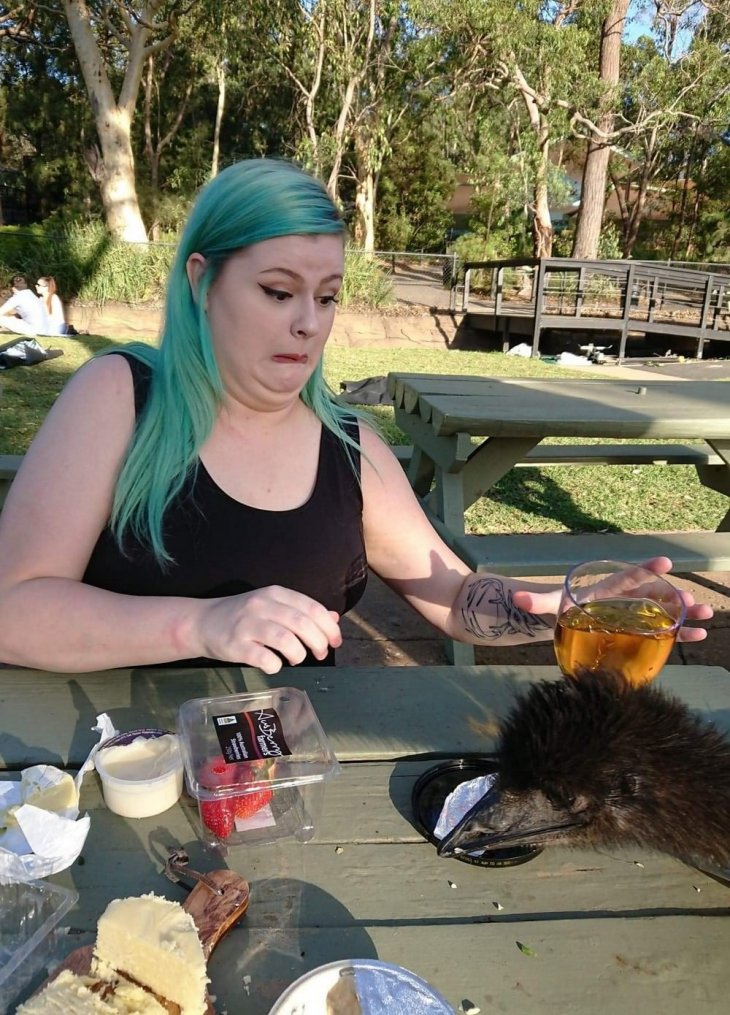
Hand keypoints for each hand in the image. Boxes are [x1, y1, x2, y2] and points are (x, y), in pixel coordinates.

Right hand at [195, 586, 341, 672]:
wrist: (203, 622)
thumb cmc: (244, 616)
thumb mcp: (274, 606)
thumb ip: (303, 611)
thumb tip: (333, 619)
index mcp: (275, 593)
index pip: (311, 608)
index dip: (329, 627)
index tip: (336, 642)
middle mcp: (262, 605)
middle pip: (302, 624)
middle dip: (318, 643)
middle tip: (320, 654)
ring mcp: (247, 625)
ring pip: (285, 640)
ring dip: (298, 654)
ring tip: (296, 659)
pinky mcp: (235, 645)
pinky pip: (264, 658)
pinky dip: (275, 665)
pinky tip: (274, 665)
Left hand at [511, 557, 712, 643]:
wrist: (560, 620)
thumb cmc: (557, 607)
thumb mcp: (548, 605)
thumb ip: (536, 602)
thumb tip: (517, 598)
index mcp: (605, 590)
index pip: (627, 578)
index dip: (645, 570)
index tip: (665, 561)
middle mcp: (624, 600)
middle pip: (653, 595)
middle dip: (673, 597)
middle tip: (693, 600)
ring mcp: (633, 615)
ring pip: (663, 612)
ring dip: (684, 613)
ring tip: (707, 614)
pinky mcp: (637, 632)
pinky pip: (662, 632)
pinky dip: (680, 633)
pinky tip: (700, 635)